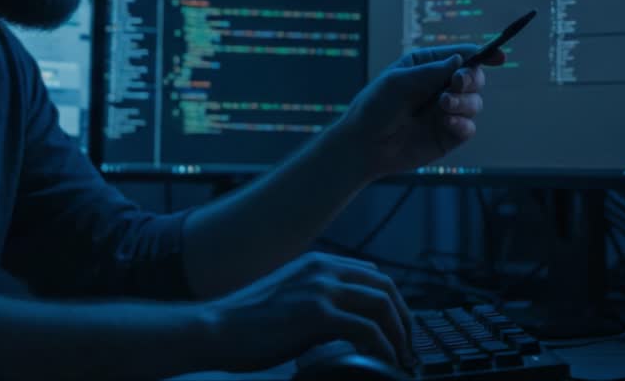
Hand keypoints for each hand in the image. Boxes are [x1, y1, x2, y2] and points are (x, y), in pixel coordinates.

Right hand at [203, 252, 412, 371]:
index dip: (391, 300)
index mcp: (317, 264)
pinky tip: (385, 361)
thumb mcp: (288, 296)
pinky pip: (368, 329)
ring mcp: (321, 290)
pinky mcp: (318, 315)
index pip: (371, 275)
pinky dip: (384, 346)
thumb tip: (343, 321)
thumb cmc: (245, 321)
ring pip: (382, 304)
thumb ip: (316, 299)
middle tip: (409, 342)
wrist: (216, 328)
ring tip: (402, 354)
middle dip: (404, 316)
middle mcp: (323, 270)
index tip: (398, 324)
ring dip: (399, 332)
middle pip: (384, 286)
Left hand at [334, 45, 503, 179]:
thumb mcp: (398, 81)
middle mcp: (439, 87)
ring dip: (464, 101)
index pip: (461, 56)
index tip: (498, 57)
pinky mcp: (448, 135)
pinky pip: (468, 128)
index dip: (482, 55)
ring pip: (475, 102)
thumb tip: (460, 60)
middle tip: (456, 83)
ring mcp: (446, 112)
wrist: (364, 145)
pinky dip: (463, 123)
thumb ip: (431, 71)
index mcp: (426, 66)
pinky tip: (448, 122)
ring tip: (443, 106)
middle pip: (474, 78)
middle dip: (471, 79)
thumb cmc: (375, 107)